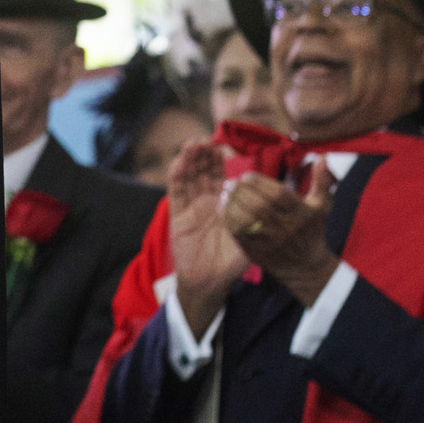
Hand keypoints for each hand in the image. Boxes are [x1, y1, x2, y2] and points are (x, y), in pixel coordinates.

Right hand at [165, 139, 247, 336]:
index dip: (220, 161)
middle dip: (203, 156)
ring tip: (191, 144)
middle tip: (204, 140)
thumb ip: (245, 218)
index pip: (221, 177)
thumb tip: (236, 195)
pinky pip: (176, 193)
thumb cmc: (232, 262)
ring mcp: (191, 207)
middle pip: (203, 173)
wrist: (210, 282)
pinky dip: (176, 176)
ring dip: (189, 161)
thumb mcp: (247, 237)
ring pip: (188, 178)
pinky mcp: (177, 215)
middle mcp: (207, 202)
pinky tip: (178, 163)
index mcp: (224, 205)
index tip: (221, 146)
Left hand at [225, 159, 339, 308]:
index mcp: (300, 214)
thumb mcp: (322, 205)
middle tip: (231, 182)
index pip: (278, 195)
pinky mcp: (257, 252)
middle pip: (259, 206)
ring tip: (226, 192)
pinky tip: (224, 207)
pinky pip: (239, 234)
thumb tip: (321, 156)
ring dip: (232, 204)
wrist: (305, 266)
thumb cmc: (311, 229)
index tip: (246, 175)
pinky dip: (229, 219)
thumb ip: (321, 180)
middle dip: (242, 191)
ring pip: (246, 220)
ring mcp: (270, 242)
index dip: (259, 182)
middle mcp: (285, 228)